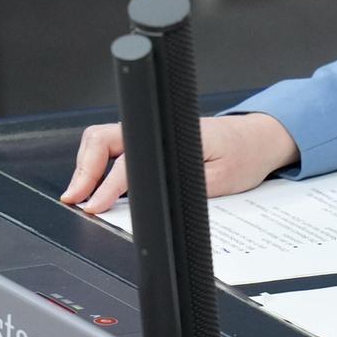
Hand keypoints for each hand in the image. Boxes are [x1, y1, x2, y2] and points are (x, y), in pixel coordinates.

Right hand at [59, 112, 300, 214]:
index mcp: (171, 135)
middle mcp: (157, 130)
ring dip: (88, 166)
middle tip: (75, 200)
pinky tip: (98, 186)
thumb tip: (152, 203)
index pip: (127, 162)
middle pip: (102, 140)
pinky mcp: (153, 141)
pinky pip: (116, 148)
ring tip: (80, 196)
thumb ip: (186, 189)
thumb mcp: (220, 181)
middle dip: (84, 170)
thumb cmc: (245, 154)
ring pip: (104, 142)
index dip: (107, 186)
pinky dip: (100, 165)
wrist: (261, 138)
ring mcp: (152, 133)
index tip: (94, 206)